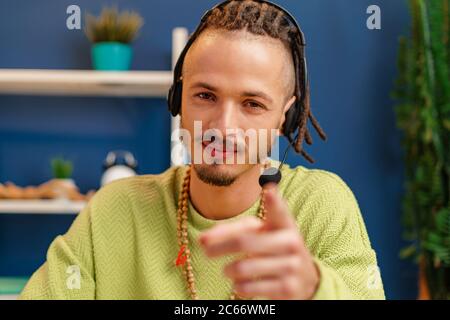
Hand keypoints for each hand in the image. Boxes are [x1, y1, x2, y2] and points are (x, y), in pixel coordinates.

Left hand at [198, 183, 319, 299]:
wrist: (306, 280)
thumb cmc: (275, 249)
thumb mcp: (263, 234)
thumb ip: (235, 230)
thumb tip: (204, 238)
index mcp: (284, 224)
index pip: (279, 211)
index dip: (274, 202)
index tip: (269, 190)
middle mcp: (291, 242)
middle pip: (244, 242)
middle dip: (218, 246)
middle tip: (205, 249)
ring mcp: (291, 266)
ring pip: (242, 267)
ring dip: (228, 270)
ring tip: (227, 270)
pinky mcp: (287, 288)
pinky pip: (249, 287)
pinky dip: (238, 286)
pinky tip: (239, 284)